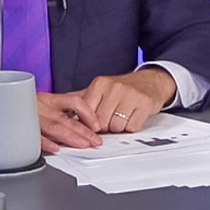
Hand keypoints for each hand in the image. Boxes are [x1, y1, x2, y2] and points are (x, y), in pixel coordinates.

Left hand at [38, 67, 177, 152]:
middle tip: (111, 119)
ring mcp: (130, 95)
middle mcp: (114, 87)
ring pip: (116, 127)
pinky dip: (132, 127)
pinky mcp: (144, 104)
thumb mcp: (101, 90)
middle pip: (101, 123)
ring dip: (119, 128)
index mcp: (99, 84)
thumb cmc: (123, 89)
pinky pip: (132, 127)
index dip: (89, 123)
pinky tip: (133, 117)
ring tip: (122, 117)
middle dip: (106, 127)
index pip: (86, 113)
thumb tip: (59, 110)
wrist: (150, 81)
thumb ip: (81, 100)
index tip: (94, 124)